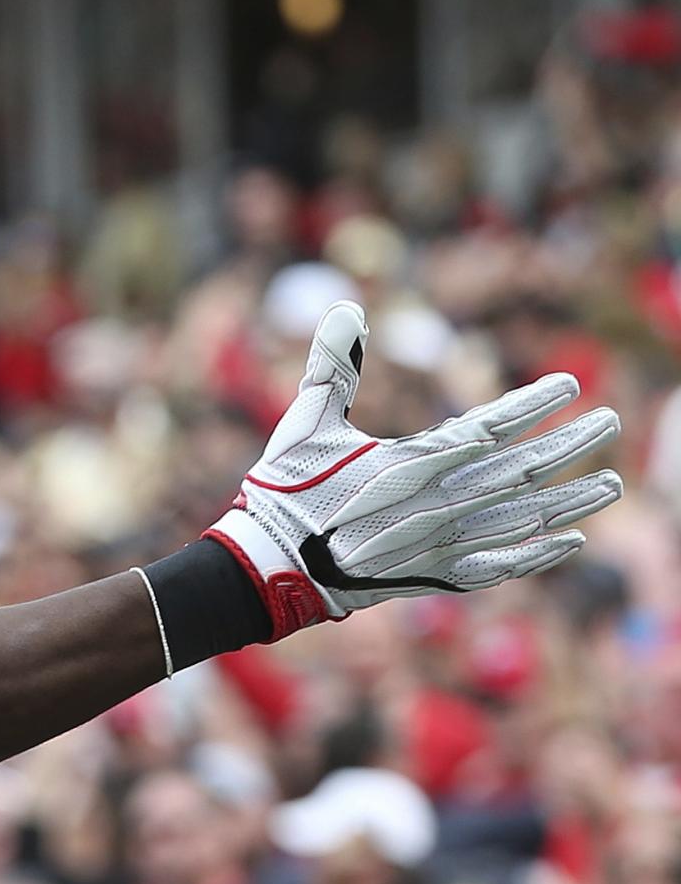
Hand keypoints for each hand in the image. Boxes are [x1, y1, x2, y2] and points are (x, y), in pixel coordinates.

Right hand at [213, 304, 619, 639]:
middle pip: (524, 469)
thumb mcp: (305, 422)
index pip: (492, 424)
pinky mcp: (435, 576)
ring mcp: (443, 543)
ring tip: (612, 483)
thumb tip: (344, 307)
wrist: (271, 570)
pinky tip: (570, 541)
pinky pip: (500, 566)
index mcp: (415, 460)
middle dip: (571, 444)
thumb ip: (332, 366)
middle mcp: (441, 502)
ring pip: (524, 519)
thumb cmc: (286, 494)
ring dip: (572, 500)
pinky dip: (537, 555)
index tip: (570, 387)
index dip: (536, 403)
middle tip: (611, 423)